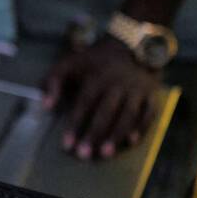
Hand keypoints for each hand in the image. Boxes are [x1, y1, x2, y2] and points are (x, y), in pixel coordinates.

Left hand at [42, 36, 160, 159]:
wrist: (131, 43)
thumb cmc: (95, 59)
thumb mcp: (70, 62)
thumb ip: (53, 81)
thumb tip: (45, 106)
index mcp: (96, 77)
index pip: (84, 103)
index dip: (75, 124)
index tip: (67, 144)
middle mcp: (117, 84)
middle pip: (106, 112)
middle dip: (94, 134)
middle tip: (84, 154)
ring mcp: (136, 89)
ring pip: (127, 115)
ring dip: (117, 135)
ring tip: (105, 153)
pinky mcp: (151, 93)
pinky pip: (149, 112)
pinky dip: (142, 127)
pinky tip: (132, 142)